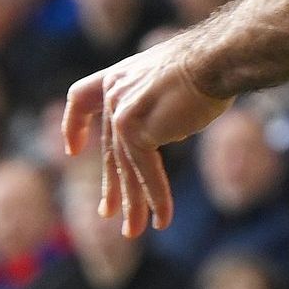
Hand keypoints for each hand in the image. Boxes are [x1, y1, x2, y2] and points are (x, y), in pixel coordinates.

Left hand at [61, 45, 226, 240]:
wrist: (216, 57)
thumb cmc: (208, 64)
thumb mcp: (170, 80)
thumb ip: (155, 102)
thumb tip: (162, 128)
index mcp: (120, 76)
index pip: (81, 98)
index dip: (74, 124)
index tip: (73, 147)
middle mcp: (115, 93)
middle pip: (111, 148)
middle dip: (114, 185)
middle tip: (109, 213)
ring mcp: (122, 112)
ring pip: (127, 167)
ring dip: (134, 203)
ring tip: (133, 231)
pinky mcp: (136, 130)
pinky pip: (146, 172)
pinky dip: (156, 197)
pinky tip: (162, 219)